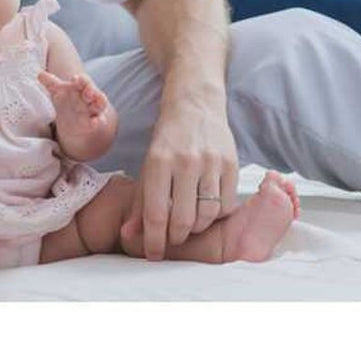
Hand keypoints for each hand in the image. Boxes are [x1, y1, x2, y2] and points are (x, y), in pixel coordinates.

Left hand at [37, 71, 110, 139]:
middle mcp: (90, 97)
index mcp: (82, 87)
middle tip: (87, 92)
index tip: (75, 79)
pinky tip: (94, 122)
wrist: (80, 122)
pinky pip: (100, 121)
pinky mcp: (97, 122)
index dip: (80, 80)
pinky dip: (98, 121)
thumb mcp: (61, 93)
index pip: (83, 81)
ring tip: (95, 104)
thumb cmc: (71, 102)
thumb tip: (40, 74)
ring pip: (99, 104)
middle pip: (92, 91)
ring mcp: (94, 109)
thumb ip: (51, 84)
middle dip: (90, 90)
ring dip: (98, 103)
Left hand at [120, 91, 238, 259]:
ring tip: (189, 225)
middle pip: (183, 219)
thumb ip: (139, 203)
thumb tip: (129, 236)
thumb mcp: (147, 166)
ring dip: (196, 229)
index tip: (153, 254)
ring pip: (207, 215)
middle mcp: (186, 161)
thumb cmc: (168, 140)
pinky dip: (216, 216)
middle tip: (172, 239)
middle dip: (176, 238)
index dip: (154, 241)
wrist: (195, 105)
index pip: (156, 214)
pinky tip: (206, 211)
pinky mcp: (231, 163)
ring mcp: (211, 162)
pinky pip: (226, 204)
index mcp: (158, 161)